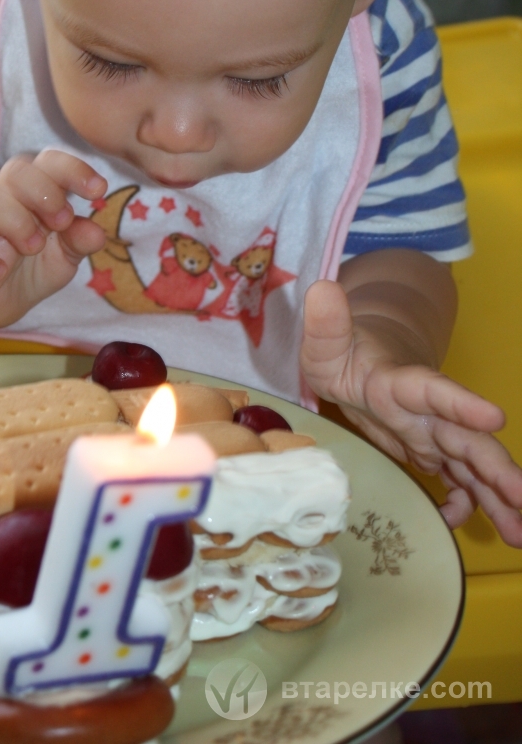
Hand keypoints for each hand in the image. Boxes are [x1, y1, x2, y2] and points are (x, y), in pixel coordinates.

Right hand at [0, 150, 106, 327]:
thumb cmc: (33, 267)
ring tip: (34, 246)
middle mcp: (5, 203)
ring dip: (17, 220)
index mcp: (34, 196)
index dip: (72, 169)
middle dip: (44, 191)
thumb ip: (79, 241)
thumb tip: (96, 233)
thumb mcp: (65, 257)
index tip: (98, 190)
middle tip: (61, 222)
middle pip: (16, 170)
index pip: (48, 163)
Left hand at [301, 280, 521, 547]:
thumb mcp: (325, 343)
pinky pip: (456, 481)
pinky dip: (462, 503)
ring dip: (497, 497)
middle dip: (497, 469)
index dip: (461, 403)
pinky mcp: (430, 453)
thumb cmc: (342, 352)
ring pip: (471, 466)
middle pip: (465, 440)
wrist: (361, 361)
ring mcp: (432, 434)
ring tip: (520, 533)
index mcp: (400, 382)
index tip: (494, 416)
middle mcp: (425, 411)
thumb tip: (322, 290)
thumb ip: (326, 325)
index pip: (433, 390)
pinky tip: (459, 522)